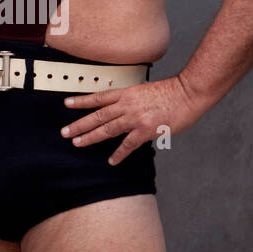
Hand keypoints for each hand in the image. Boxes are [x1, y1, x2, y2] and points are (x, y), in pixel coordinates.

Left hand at [60, 75, 204, 164]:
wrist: (188, 93)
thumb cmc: (172, 91)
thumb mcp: (145, 90)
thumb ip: (132, 99)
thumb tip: (124, 109)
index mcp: (127, 93)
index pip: (99, 97)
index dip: (81, 101)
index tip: (67, 104)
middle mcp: (127, 104)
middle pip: (97, 115)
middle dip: (79, 124)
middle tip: (65, 132)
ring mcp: (135, 118)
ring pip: (106, 129)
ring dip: (90, 137)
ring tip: (77, 143)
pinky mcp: (145, 130)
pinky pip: (127, 145)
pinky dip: (118, 154)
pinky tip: (111, 161)